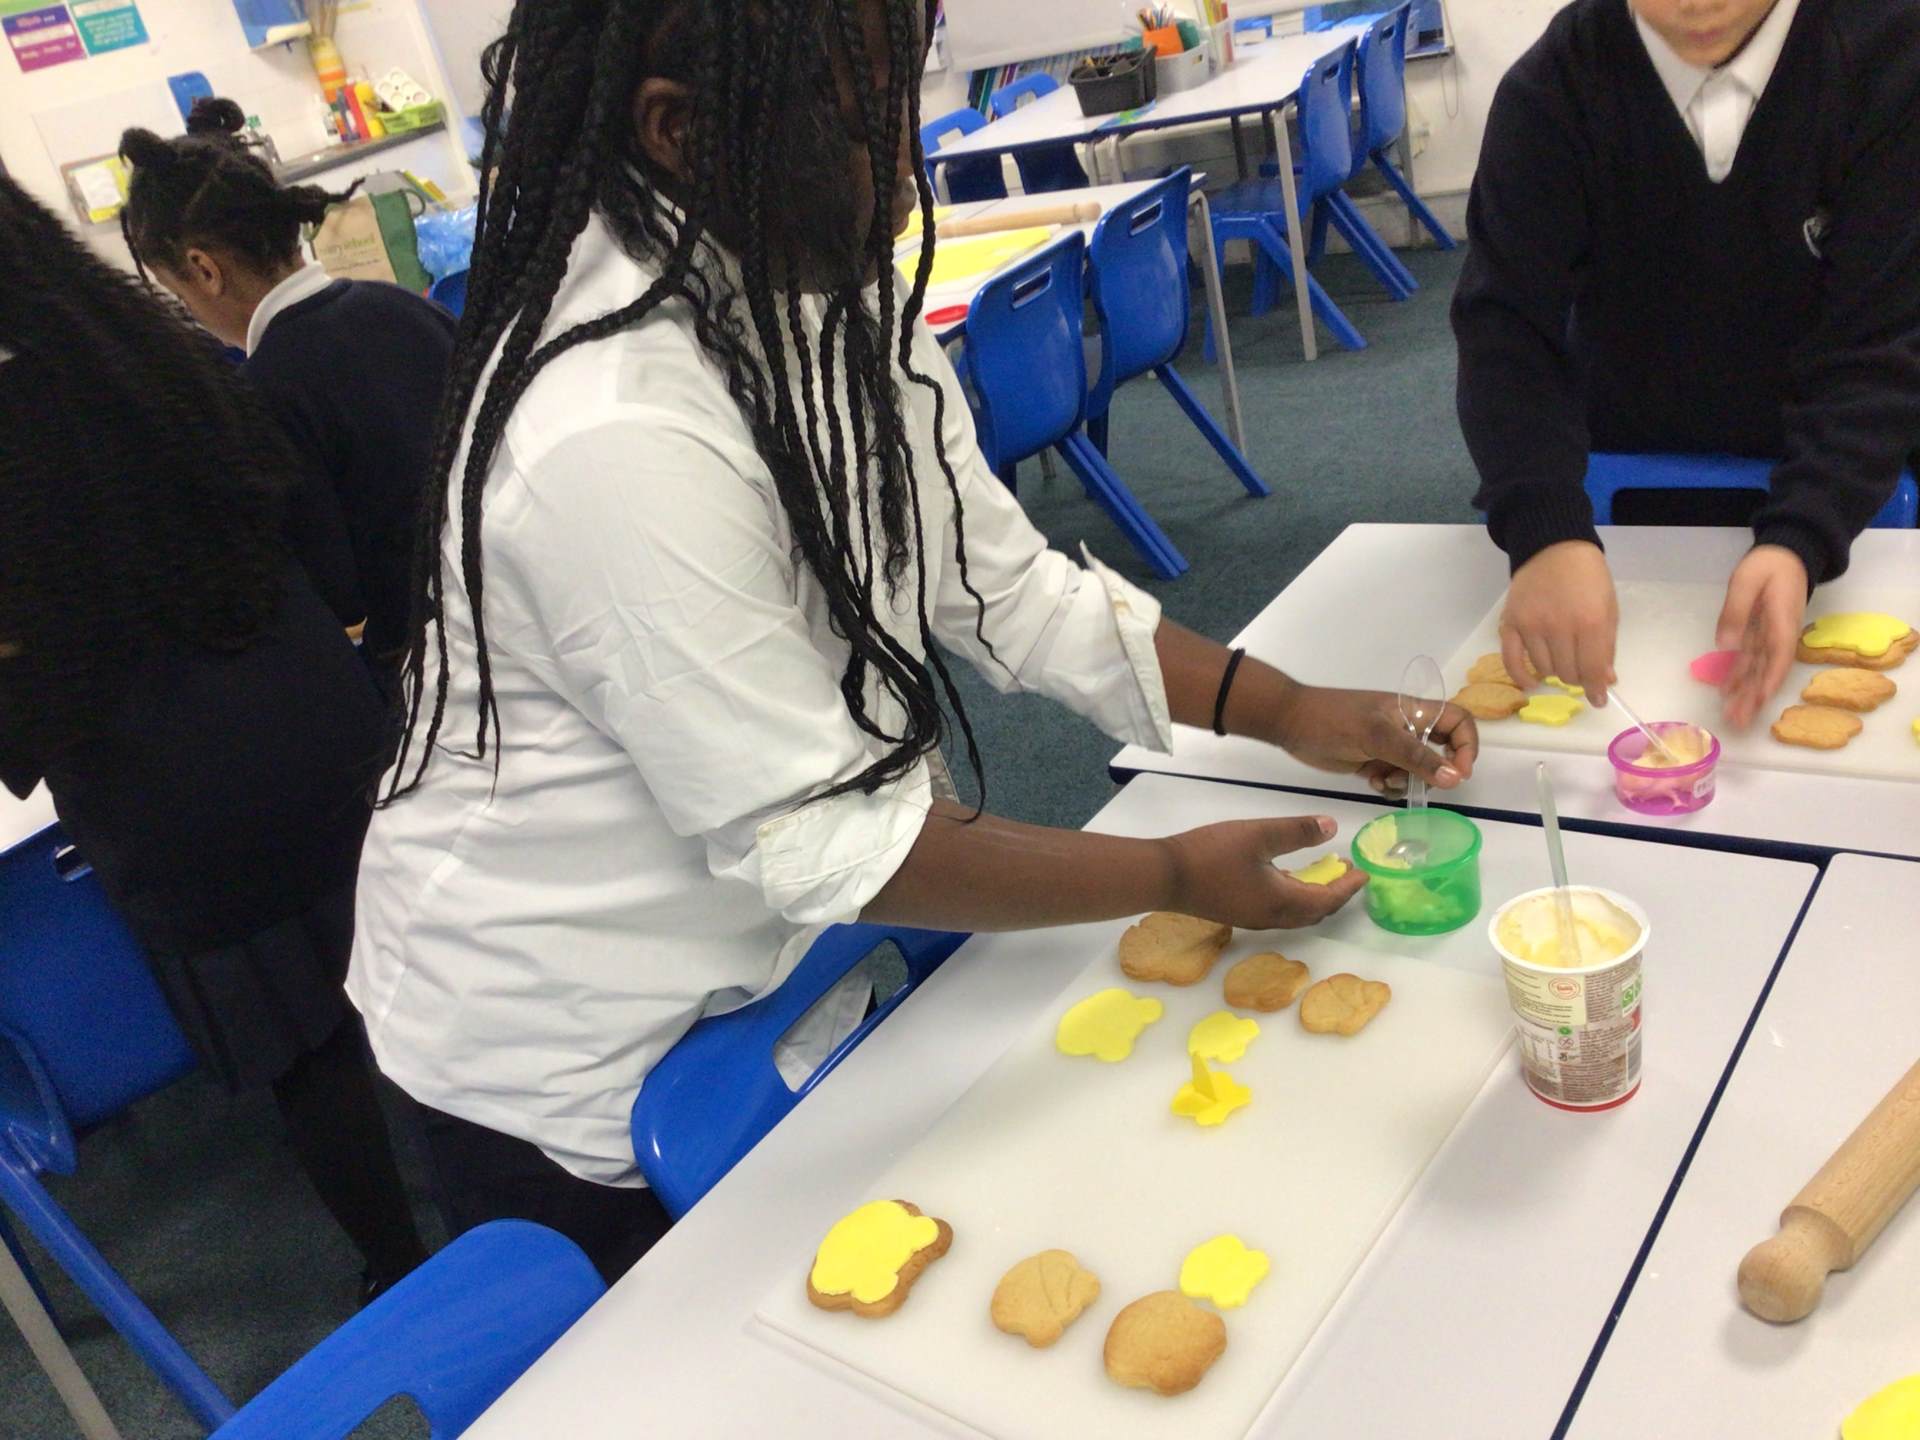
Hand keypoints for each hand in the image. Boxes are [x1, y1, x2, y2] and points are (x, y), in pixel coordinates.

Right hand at [1162, 815, 1367, 929]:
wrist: (1165, 876)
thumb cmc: (1212, 854)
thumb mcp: (1259, 834)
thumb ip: (1298, 831)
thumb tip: (1332, 827)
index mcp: (1283, 902)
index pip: (1328, 899)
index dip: (1349, 887)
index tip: (1364, 873)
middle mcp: (1272, 918)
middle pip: (1315, 912)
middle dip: (1336, 895)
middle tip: (1347, 873)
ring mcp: (1253, 918)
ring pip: (1296, 913)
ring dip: (1315, 897)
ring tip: (1322, 872)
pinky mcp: (1238, 913)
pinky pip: (1279, 910)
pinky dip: (1295, 897)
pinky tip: (1287, 877)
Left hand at [1272, 686, 1475, 796]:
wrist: (1289, 723)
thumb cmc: (1333, 721)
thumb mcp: (1377, 737)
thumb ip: (1416, 757)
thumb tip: (1457, 777)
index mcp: (1413, 710)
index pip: (1458, 721)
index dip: (1467, 746)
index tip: (1459, 774)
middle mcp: (1406, 727)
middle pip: (1441, 750)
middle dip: (1435, 771)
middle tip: (1419, 784)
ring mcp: (1389, 745)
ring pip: (1418, 769)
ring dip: (1407, 780)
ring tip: (1384, 779)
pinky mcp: (1373, 760)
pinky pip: (1395, 777)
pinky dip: (1388, 784)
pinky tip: (1370, 781)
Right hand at [1501, 540, 1617, 705]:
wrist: (1554, 548)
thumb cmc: (1589, 577)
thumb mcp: (1609, 608)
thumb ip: (1607, 645)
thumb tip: (1605, 679)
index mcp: (1591, 622)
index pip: (1592, 670)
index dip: (1597, 690)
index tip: (1598, 699)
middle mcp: (1560, 627)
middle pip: (1568, 673)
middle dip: (1578, 677)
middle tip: (1581, 670)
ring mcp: (1532, 626)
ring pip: (1544, 669)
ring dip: (1555, 671)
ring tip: (1561, 659)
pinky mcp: (1511, 623)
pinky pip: (1511, 660)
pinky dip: (1521, 676)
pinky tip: (1532, 683)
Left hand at [1716, 545, 1807, 729]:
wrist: (1787, 554)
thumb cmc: (1769, 565)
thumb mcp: (1746, 581)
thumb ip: (1735, 611)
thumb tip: (1725, 644)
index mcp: (1781, 622)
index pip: (1778, 656)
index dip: (1770, 680)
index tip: (1760, 700)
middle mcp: (1779, 634)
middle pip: (1767, 670)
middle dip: (1754, 698)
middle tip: (1739, 722)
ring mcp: (1771, 636)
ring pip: (1758, 669)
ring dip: (1746, 693)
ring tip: (1733, 717)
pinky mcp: (1761, 635)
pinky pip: (1751, 659)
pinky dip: (1739, 676)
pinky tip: (1728, 693)